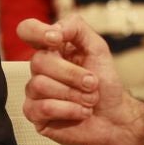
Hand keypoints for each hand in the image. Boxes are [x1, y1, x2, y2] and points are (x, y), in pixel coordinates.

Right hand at [18, 16, 143, 144]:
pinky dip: (68, 109)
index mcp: (52, 49)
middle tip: (92, 83)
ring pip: (40, 84)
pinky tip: (80, 112)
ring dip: (73, 94)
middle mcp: (40, 68)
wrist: (115, 116)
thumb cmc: (106, 84)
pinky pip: (42, 107)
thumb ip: (77, 28)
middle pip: (38, 61)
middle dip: (72, 74)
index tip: (56, 40)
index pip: (28, 30)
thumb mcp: (98, 48)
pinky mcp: (35, 114)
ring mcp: (34, 92)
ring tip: (88, 100)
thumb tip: (53, 30)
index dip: (37, 32)